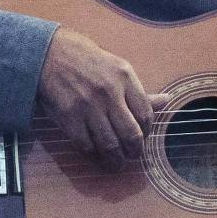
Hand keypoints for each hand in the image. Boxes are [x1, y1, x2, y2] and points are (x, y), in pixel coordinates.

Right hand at [35, 27, 152, 169]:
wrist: (51, 53)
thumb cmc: (87, 61)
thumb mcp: (118, 68)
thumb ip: (139, 91)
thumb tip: (165, 101)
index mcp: (125, 78)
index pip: (146, 115)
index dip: (147, 132)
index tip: (143, 138)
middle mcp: (109, 92)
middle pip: (131, 135)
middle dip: (135, 152)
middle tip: (132, 156)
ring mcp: (88, 106)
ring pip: (109, 145)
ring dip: (115, 160)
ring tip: (116, 163)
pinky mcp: (69, 116)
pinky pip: (86, 145)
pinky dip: (93, 154)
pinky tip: (96, 153)